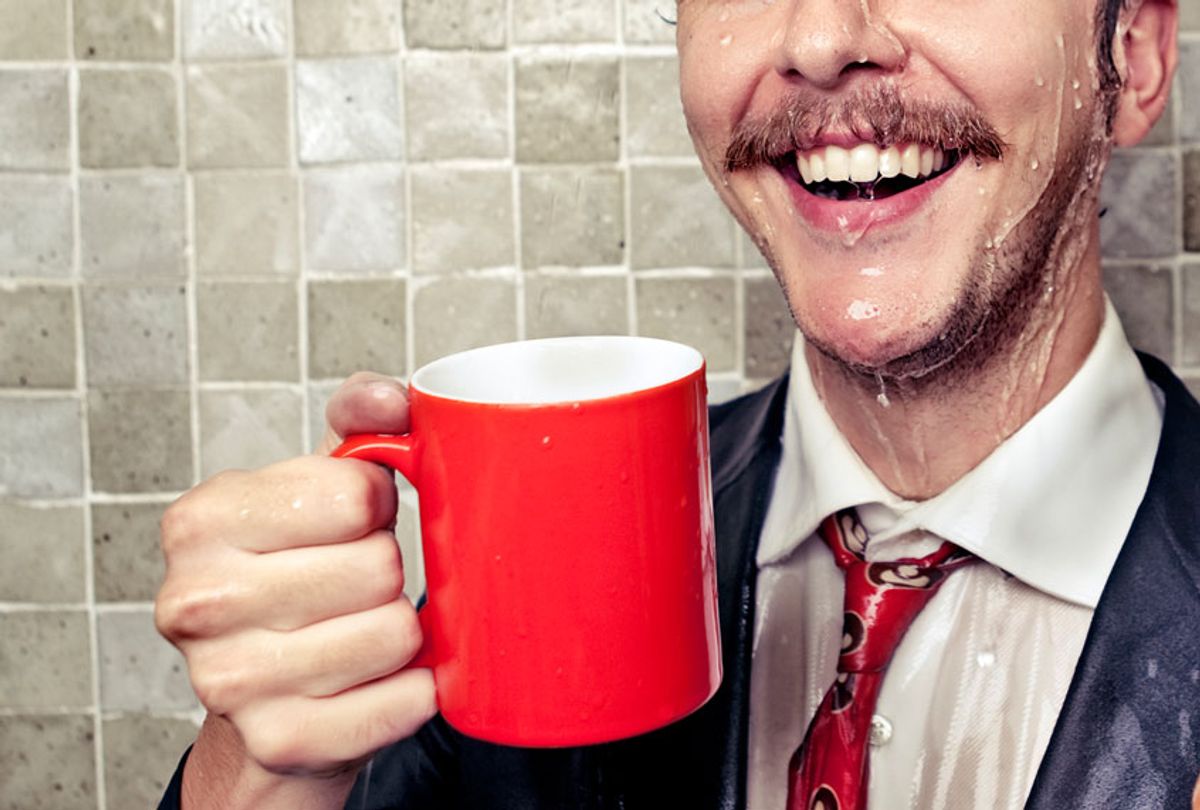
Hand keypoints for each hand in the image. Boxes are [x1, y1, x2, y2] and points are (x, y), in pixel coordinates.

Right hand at [156, 372, 435, 807]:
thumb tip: (390, 401)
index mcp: (201, 520)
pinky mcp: (281, 740)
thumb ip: (359, 423)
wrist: (266, 694)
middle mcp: (197, 601)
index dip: (377, 507)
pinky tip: (381, 681)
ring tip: (361, 631)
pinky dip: (414, 690)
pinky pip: (402, 703)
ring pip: (396, 633)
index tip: (353, 523)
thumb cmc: (297, 572)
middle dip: (387, 573)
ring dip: (401, 633)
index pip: (359, 494)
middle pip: (380, 567)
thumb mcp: (314, 487)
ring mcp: (230, 681)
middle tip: (354, 586)